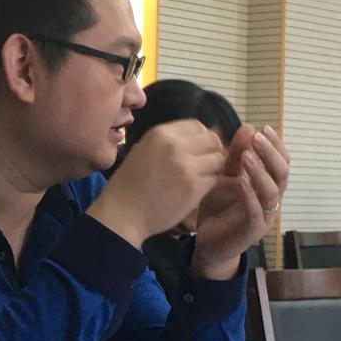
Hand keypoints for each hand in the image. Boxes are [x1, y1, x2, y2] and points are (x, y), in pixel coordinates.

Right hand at [87, 120, 225, 246]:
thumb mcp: (142, 151)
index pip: (197, 126)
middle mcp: (175, 145)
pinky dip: (208, 184)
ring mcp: (186, 166)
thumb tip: (195, 139)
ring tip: (200, 177)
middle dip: (211, 151)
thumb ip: (167, 142)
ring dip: (213, 168)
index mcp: (160, 134)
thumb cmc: (128, 185)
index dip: (201, 138)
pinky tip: (195, 190)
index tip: (198, 150)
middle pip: (212, 140)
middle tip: (204, 164)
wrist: (122, 214)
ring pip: (217, 159)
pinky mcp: (194, 187)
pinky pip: (214, 179)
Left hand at [192, 125, 290, 278]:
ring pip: (272, 192)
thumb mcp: (223, 178)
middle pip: (282, 173)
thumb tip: (248, 127)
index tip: (263, 128)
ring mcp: (265, 216)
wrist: (208, 244)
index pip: (281, 161)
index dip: (276, 145)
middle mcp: (271, 200)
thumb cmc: (219, 209)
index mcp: (267, 185)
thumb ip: (234, 156)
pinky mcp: (252, 231)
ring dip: (260, 171)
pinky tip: (241, 181)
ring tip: (247, 156)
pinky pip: (256, 211)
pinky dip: (250, 195)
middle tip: (257, 137)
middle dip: (271, 153)